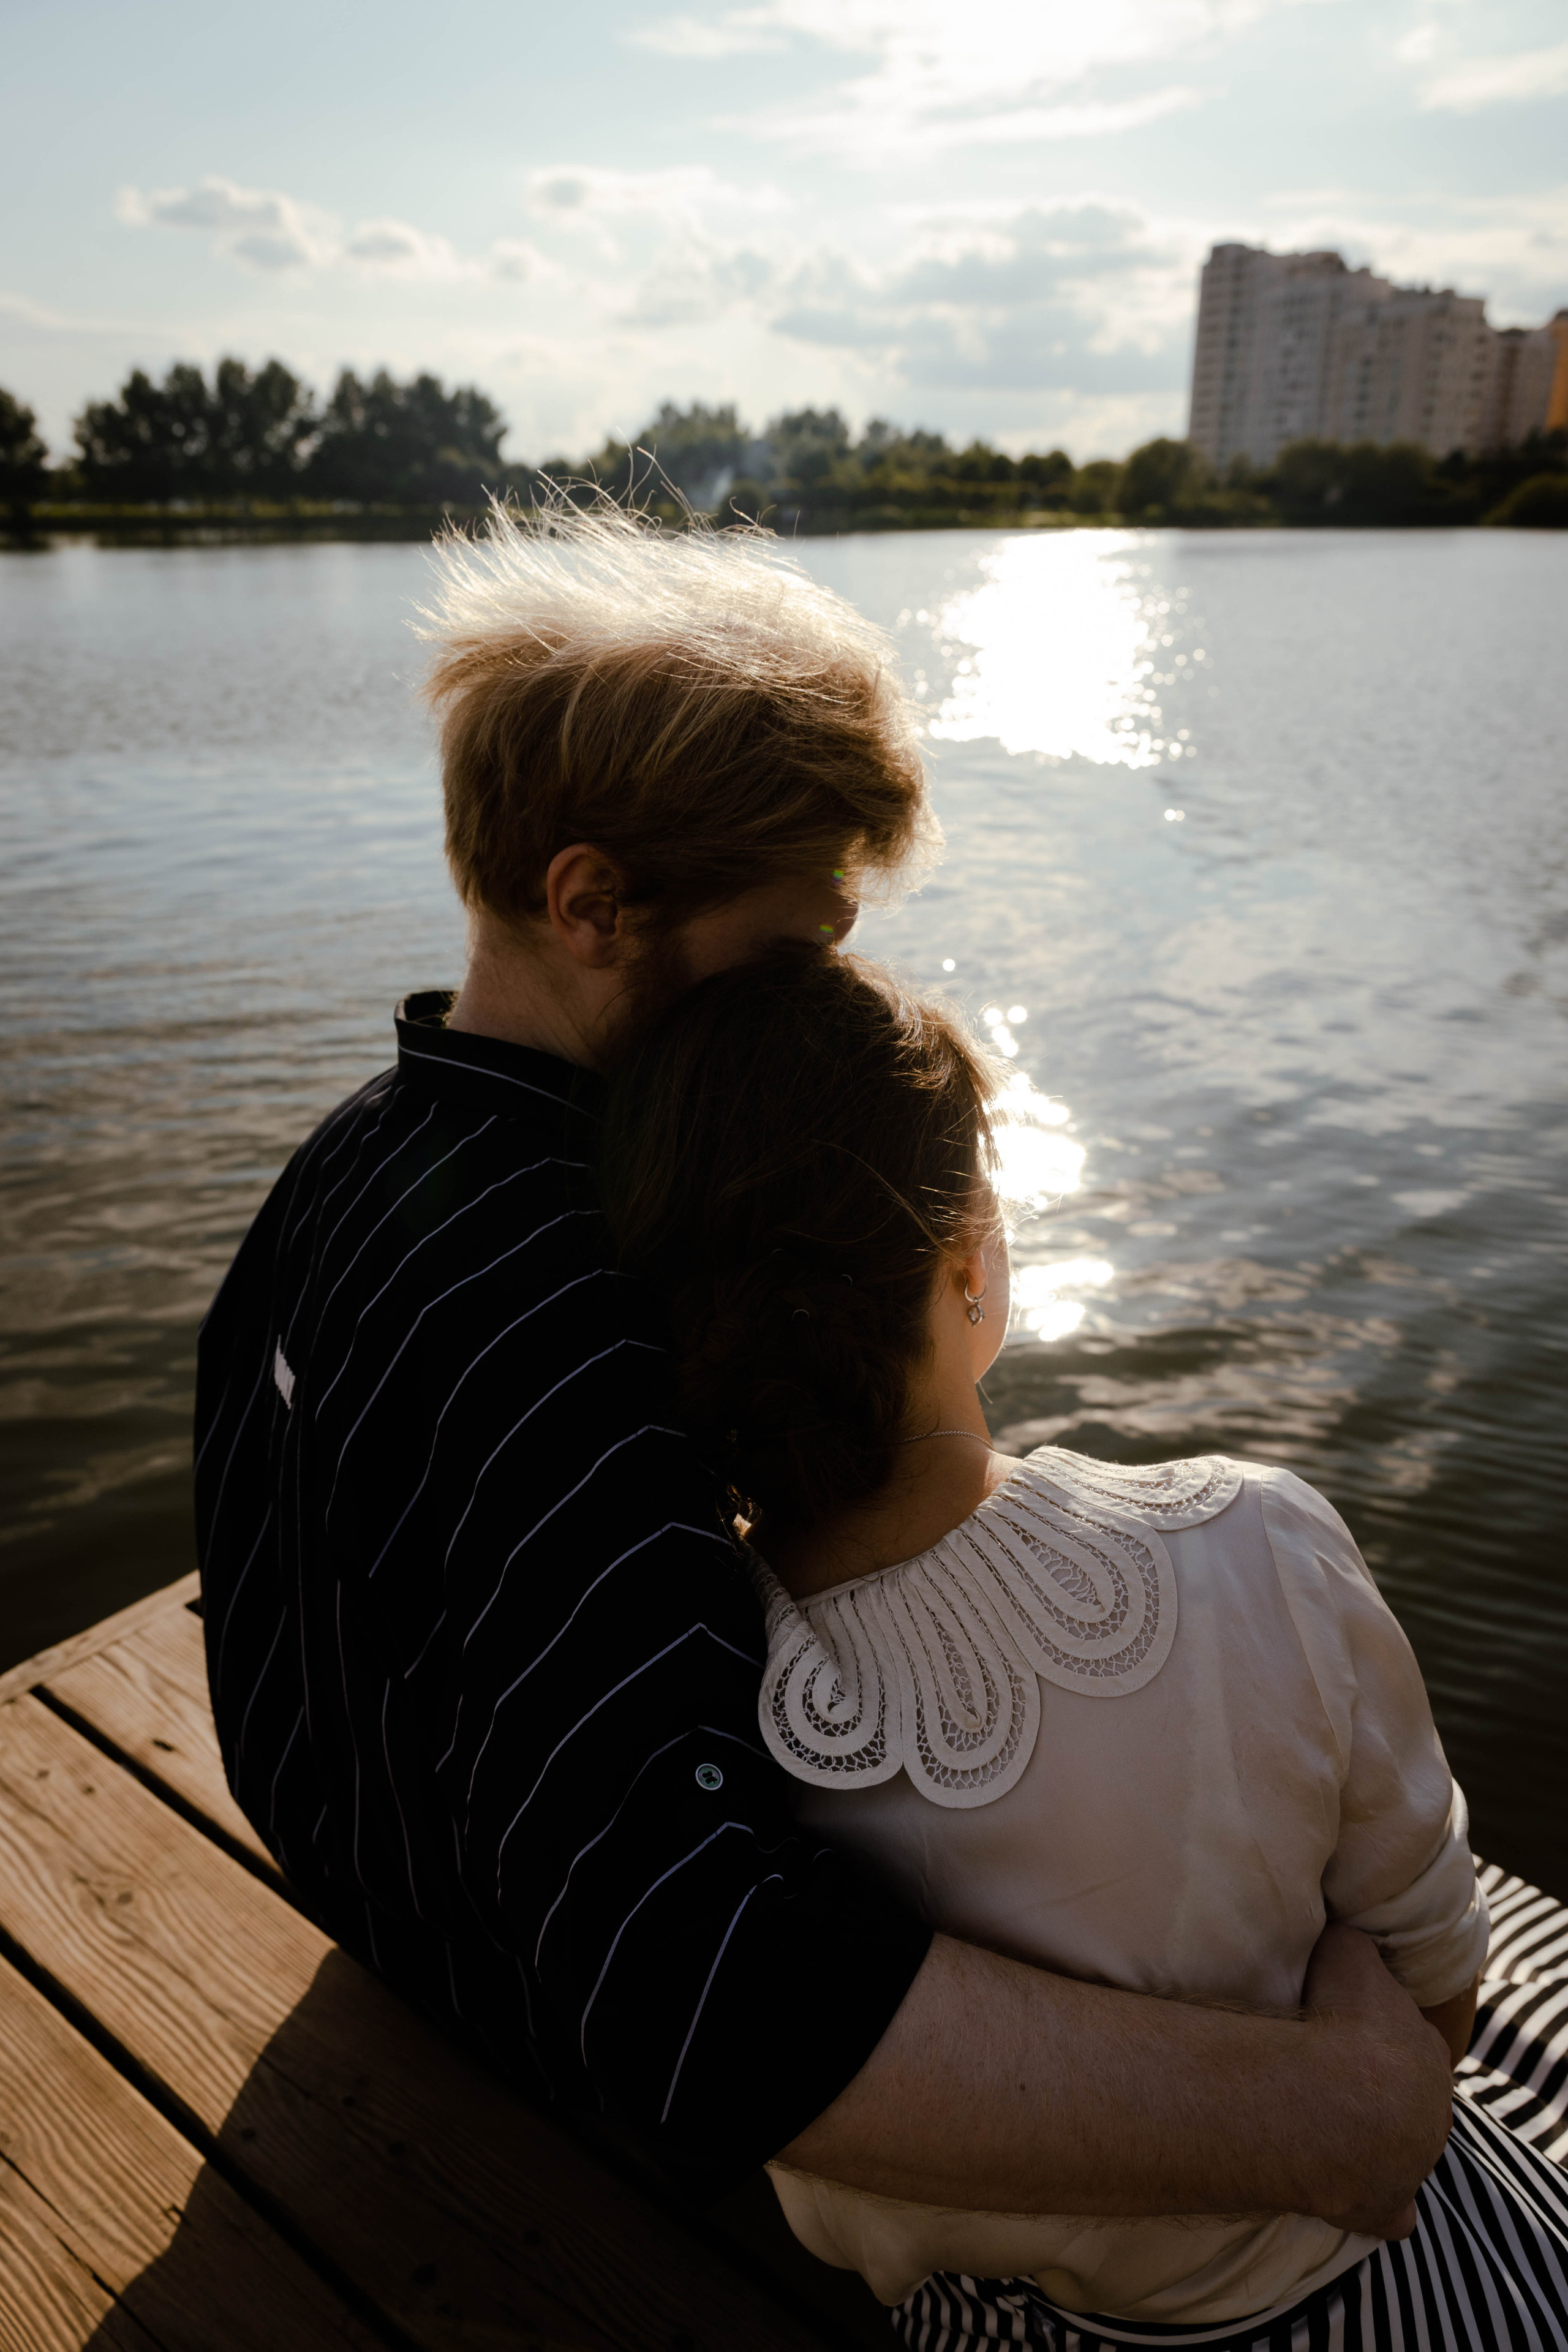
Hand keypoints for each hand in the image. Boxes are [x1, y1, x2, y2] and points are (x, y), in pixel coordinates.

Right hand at [1301, 1924, 1451, 2239]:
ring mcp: (1413, 2163)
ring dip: (1373, 2141)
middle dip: (1380, 2092)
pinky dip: (1377, 2206)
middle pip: (1410, 2100)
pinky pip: (1391, 2213)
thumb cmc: (1342, 2021)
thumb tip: (1344, 1932)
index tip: (1346, 2035)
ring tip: (1323, 2126)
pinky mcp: (1388, 2207)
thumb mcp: (1346, 1953)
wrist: (1334, 2100)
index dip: (1378, 2037)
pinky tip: (1349, 2191)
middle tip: (1332, 2081)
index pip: (1411, 2043)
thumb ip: (1352, 1944)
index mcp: (1428, 2052)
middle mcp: (1432, 2111)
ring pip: (1402, 2151)